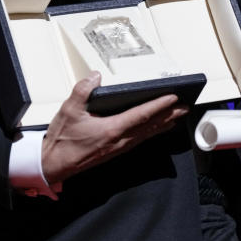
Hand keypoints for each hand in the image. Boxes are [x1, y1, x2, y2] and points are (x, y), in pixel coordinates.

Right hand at [41, 72, 187, 183]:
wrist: (54, 164)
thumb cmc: (62, 140)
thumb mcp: (69, 110)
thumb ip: (83, 90)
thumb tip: (95, 76)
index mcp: (111, 130)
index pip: (141, 115)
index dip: (159, 105)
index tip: (173, 97)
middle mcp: (119, 140)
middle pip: (150, 125)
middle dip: (169, 115)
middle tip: (185, 107)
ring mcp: (119, 147)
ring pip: (147, 134)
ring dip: (163, 124)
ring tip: (177, 116)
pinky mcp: (115, 150)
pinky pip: (139, 139)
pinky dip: (151, 132)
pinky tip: (155, 128)